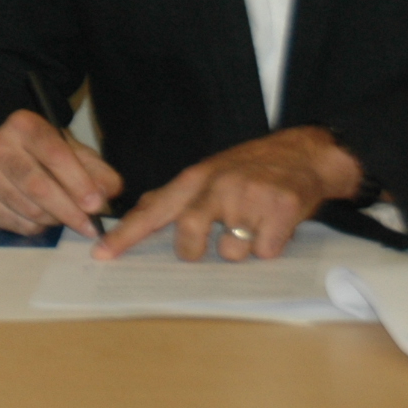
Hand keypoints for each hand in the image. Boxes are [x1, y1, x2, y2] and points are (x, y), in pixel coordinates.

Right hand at [0, 108, 124, 237]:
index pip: (53, 153)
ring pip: (27, 208)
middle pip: (37, 185)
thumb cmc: (47, 155)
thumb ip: (98, 171)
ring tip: (65, 216)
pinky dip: (34, 228)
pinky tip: (42, 218)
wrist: (11, 157)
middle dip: (68, 210)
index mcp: (23, 124)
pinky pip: (13, 224)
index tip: (95, 204)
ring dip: (53, 220)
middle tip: (89, 225)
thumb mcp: (76, 154)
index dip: (77, 182)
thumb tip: (107, 192)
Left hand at [92, 125, 362, 261]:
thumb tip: (141, 213)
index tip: (101, 254)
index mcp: (196, 179)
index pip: (153, 210)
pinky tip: (275, 225)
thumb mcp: (210, 172)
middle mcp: (218, 185)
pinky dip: (270, 246)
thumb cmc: (252, 168)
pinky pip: (265, 252)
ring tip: (254, 225)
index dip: (126, 234)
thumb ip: (179, 196)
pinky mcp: (281, 209)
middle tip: (213, 240)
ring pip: (231, 252)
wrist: (306, 153)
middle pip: (189, 235)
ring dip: (242, 248)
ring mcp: (250, 197)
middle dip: (196, 250)